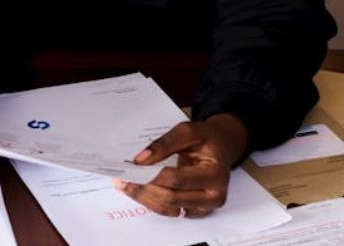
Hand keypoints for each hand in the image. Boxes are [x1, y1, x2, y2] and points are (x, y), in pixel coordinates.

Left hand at [116, 113, 248, 217]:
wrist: (221, 148)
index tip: (131, 166)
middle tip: (122, 178)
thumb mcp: (188, 131)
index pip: (178, 179)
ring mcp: (205, 207)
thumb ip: (164, 143)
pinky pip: (170, 211)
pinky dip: (151, 201)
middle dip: (144, 188)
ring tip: (124, 184)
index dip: (152, 174)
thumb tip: (141, 159)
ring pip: (168, 209)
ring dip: (144, 198)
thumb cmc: (206, 139)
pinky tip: (137, 190)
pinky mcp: (196, 211)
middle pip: (171, 198)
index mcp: (215, 174)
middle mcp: (213, 195)